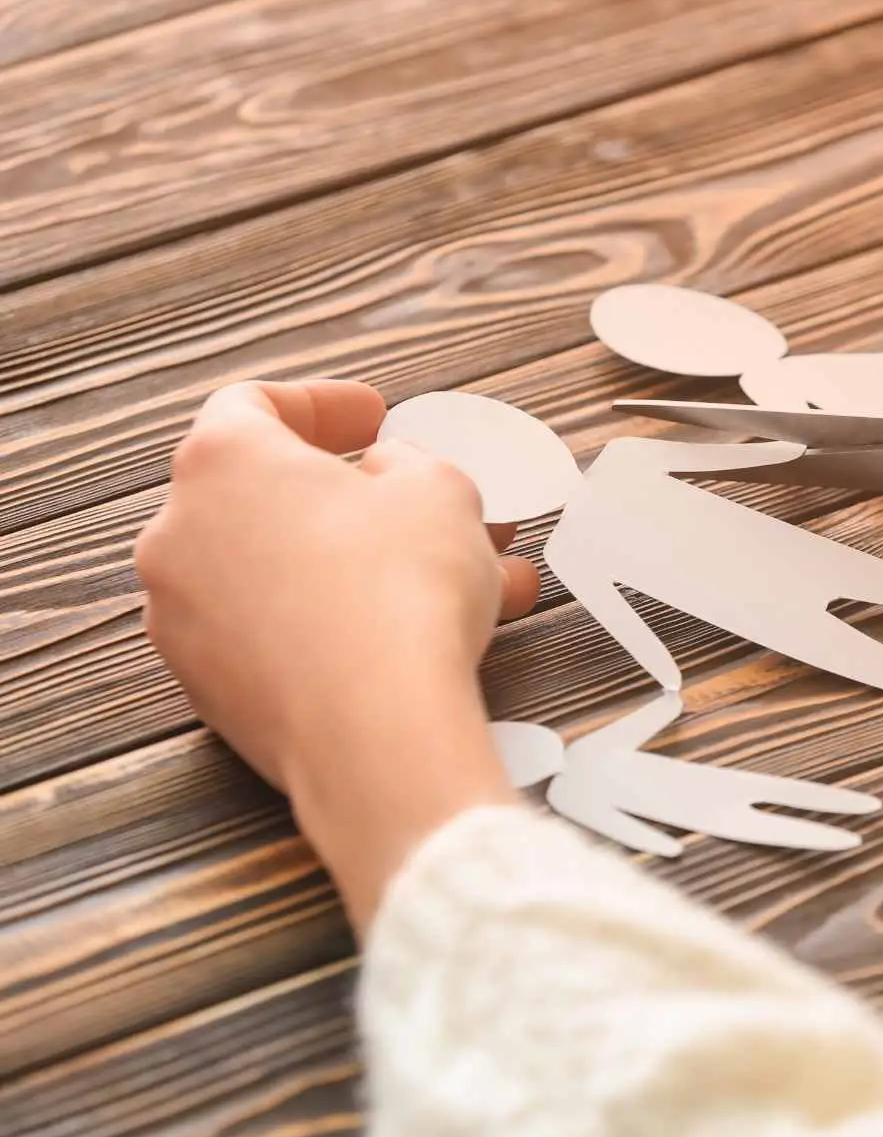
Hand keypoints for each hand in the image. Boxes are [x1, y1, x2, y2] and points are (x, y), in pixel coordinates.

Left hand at [136, 380, 540, 932]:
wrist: (376, 733)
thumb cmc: (401, 595)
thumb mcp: (439, 487)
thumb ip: (409, 463)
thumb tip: (387, 477)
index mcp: (221, 461)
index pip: (254, 404)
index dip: (325, 406)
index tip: (373, 419)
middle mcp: (178, 534)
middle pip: (267, 494)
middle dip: (356, 499)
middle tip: (417, 503)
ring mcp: (183, 618)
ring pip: (281, 571)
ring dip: (359, 566)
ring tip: (449, 579)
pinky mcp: (208, 688)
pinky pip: (276, 633)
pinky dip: (334, 622)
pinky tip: (412, 635)